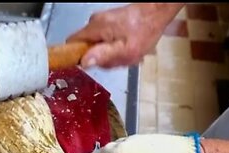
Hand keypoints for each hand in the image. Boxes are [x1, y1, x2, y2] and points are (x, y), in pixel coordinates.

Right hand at [67, 3, 183, 67]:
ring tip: (124, 53)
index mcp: (95, 28)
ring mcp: (100, 21)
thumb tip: (84, 62)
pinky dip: (113, 46)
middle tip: (115, 60)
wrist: (156, 12)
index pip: (71, 44)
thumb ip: (104, 56)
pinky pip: (103, 39)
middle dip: (98, 57)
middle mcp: (94, 22)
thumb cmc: (144, 30)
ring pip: (95, 44)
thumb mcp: (125, 50)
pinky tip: (125, 47)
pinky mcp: (107, 22)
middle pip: (84, 46)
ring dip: (107, 53)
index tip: (88, 64)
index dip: (75, 56)